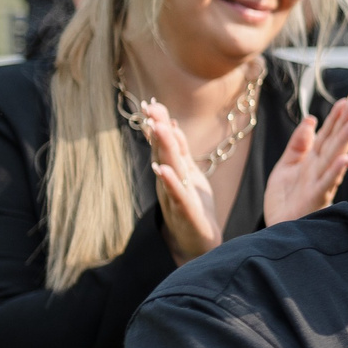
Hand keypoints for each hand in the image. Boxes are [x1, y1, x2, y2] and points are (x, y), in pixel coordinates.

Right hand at [139, 99, 224, 264]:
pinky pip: (177, 195)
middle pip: (164, 153)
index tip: (151, 103)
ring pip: (169, 170)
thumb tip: (170, 124)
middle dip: (158, 130)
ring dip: (162, 150)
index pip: (165, 145)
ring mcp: (176, 196)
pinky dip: (170, 182)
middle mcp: (170, 181)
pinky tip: (163, 169)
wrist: (198, 244)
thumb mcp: (188, 175)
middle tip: (150, 109)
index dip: (159, 124)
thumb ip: (179, 151)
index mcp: (174, 171)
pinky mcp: (185, 212)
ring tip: (157, 129)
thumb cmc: (192, 207)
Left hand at [262, 94, 347, 223]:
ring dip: (347, 140)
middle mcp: (320, 168)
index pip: (328, 133)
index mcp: (313, 159)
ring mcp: (320, 182)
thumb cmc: (284, 200)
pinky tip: (347, 158)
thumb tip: (311, 119)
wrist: (277, 228)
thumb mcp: (285, 165)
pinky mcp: (315, 197)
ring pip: (335, 157)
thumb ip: (298, 144)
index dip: (338, 116)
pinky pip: (327, 182)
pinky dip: (337, 170)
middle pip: (335, 140)